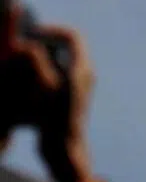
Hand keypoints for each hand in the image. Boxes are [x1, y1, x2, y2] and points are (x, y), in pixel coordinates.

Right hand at [15, 23, 95, 181]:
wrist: (66, 150)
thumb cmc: (55, 119)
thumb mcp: (43, 88)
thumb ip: (36, 63)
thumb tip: (27, 45)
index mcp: (81, 68)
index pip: (72, 37)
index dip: (52, 30)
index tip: (32, 33)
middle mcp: (84, 74)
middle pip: (68, 47)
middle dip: (46, 43)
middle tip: (26, 44)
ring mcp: (78, 87)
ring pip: (63, 62)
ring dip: (43, 58)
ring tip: (24, 60)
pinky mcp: (69, 99)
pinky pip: (58, 77)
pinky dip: (42, 74)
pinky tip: (26, 82)